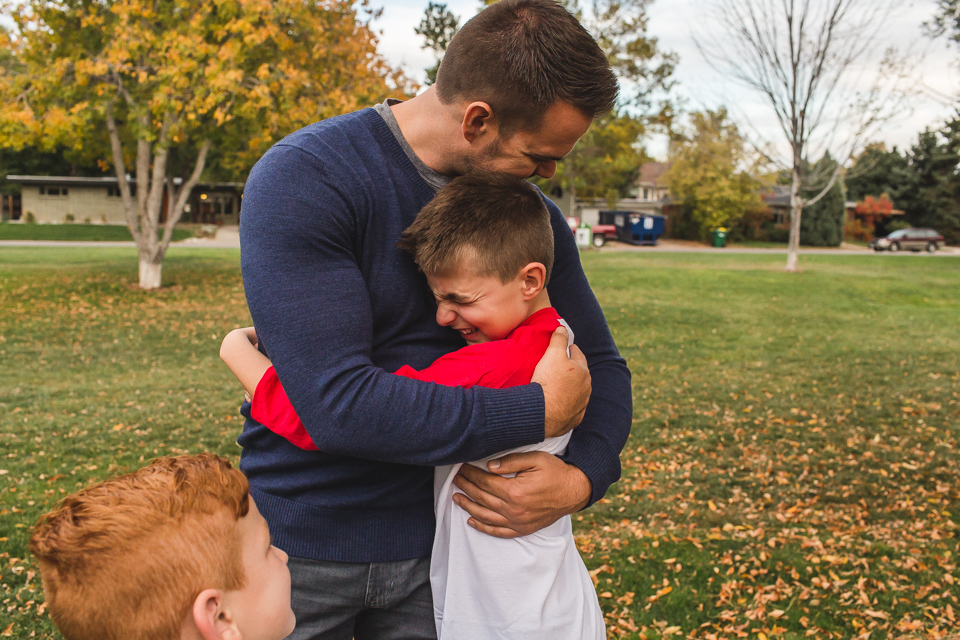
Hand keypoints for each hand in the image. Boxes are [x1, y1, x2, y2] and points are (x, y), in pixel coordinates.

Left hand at [452, 451, 591, 537]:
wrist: (574, 491)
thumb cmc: (555, 472)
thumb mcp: (535, 459)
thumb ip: (511, 461)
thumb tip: (489, 466)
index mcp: (515, 491)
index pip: (485, 482)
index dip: (471, 474)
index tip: (462, 467)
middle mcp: (513, 510)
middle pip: (482, 498)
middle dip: (466, 487)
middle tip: (455, 478)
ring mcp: (517, 522)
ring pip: (485, 516)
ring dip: (468, 506)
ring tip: (456, 497)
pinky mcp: (522, 529)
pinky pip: (498, 532)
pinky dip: (483, 527)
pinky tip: (471, 521)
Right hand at [531, 327, 590, 438]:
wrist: (543, 413)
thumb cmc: (548, 381)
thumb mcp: (552, 354)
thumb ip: (559, 340)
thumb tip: (562, 328)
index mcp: (583, 370)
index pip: (578, 354)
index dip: (570, 349)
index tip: (565, 348)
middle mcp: (586, 387)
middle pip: (580, 373)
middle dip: (572, 369)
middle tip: (560, 366)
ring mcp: (581, 404)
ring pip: (578, 391)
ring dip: (571, 387)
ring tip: (558, 385)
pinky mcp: (575, 418)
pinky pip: (573, 408)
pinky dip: (568, 404)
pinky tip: (559, 403)